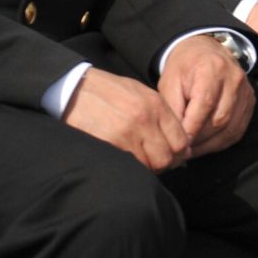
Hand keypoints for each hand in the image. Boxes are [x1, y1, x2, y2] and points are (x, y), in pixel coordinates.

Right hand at [62, 67, 190, 171]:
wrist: (75, 88)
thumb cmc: (110, 92)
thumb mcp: (141, 94)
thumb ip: (162, 116)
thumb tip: (182, 144)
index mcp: (156, 105)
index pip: (181, 141)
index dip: (178, 154)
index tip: (171, 157)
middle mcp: (144, 119)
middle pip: (166, 158)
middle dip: (163, 165)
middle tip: (153, 163)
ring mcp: (126, 134)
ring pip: (149, 166)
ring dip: (145, 168)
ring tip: (137, 161)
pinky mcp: (109, 145)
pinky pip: (129, 167)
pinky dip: (130, 169)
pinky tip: (125, 161)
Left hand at [157, 34, 255, 158]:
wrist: (205, 51)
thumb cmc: (183, 68)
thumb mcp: (170, 83)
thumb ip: (173, 110)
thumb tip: (178, 139)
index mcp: (212, 69)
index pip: (205, 105)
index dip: (192, 129)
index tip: (178, 144)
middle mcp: (234, 79)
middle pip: (220, 119)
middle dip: (199, 139)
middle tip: (182, 150)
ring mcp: (245, 90)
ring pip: (230, 128)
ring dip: (210, 144)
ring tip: (192, 150)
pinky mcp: (249, 101)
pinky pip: (238, 130)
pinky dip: (221, 142)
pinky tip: (206, 144)